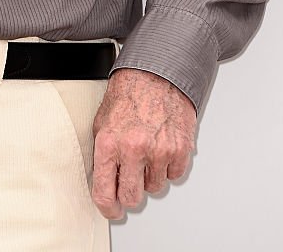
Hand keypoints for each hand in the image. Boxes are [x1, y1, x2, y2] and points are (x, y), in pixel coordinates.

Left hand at [91, 67, 195, 218]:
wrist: (155, 72)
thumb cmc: (128, 94)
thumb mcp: (102, 121)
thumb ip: (102, 154)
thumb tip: (103, 182)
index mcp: (109, 143)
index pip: (105, 193)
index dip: (108, 208)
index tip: (111, 209)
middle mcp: (134, 149)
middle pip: (132, 197)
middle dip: (129, 192)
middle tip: (129, 179)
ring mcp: (159, 151)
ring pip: (154, 187)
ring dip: (150, 175)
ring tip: (146, 150)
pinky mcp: (180, 149)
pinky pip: (174, 175)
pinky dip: (168, 166)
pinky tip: (161, 146)